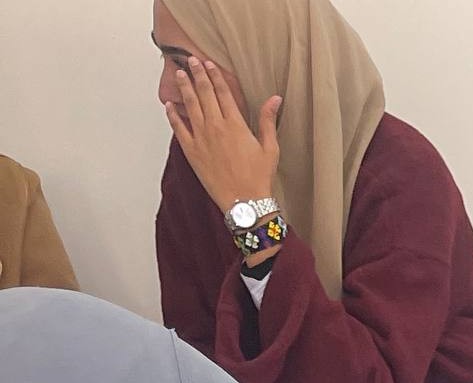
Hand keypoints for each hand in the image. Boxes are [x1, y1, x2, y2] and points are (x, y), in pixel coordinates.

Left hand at [165, 58, 281, 218]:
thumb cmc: (259, 178)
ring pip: (189, 105)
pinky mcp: (191, 151)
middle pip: (203, 93)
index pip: (222, 92)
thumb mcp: (270, 148)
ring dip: (183, 87)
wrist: (245, 203)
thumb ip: (268, 120)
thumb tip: (275, 99)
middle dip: (196, 74)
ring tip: (179, 74)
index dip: (215, 75)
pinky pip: (178, 128)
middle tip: (190, 60)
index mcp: (235, 124)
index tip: (209, 63)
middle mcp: (215, 126)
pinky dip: (172, 114)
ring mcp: (201, 138)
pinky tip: (169, 104)